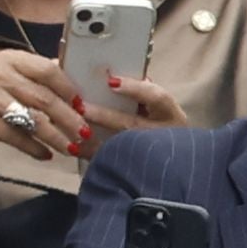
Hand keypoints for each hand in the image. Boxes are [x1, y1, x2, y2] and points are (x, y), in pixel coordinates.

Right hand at [0, 49, 87, 160]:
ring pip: (31, 119)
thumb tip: (81, 88)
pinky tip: (46, 154)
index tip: (83, 106)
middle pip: (43, 97)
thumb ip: (42, 78)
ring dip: (55, 136)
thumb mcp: (15, 78)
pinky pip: (15, 136)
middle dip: (68, 118)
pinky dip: (33, 147)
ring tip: (71, 147)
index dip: (69, 89)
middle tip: (84, 133)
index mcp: (12, 59)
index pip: (48, 70)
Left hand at [75, 75, 189, 159]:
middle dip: (104, 115)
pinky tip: (74, 146)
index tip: (111, 81)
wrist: (173, 165)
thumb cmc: (162, 126)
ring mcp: (149, 155)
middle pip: (132, 124)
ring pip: (118, 146)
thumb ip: (142, 94)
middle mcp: (163, 136)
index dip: (134, 88)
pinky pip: (108, 161)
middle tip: (81, 106)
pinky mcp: (133, 170)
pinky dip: (89, 154)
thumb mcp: (159, 109)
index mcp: (171, 115)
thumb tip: (112, 77)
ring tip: (73, 126)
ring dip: (93, 136)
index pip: (157, 97)